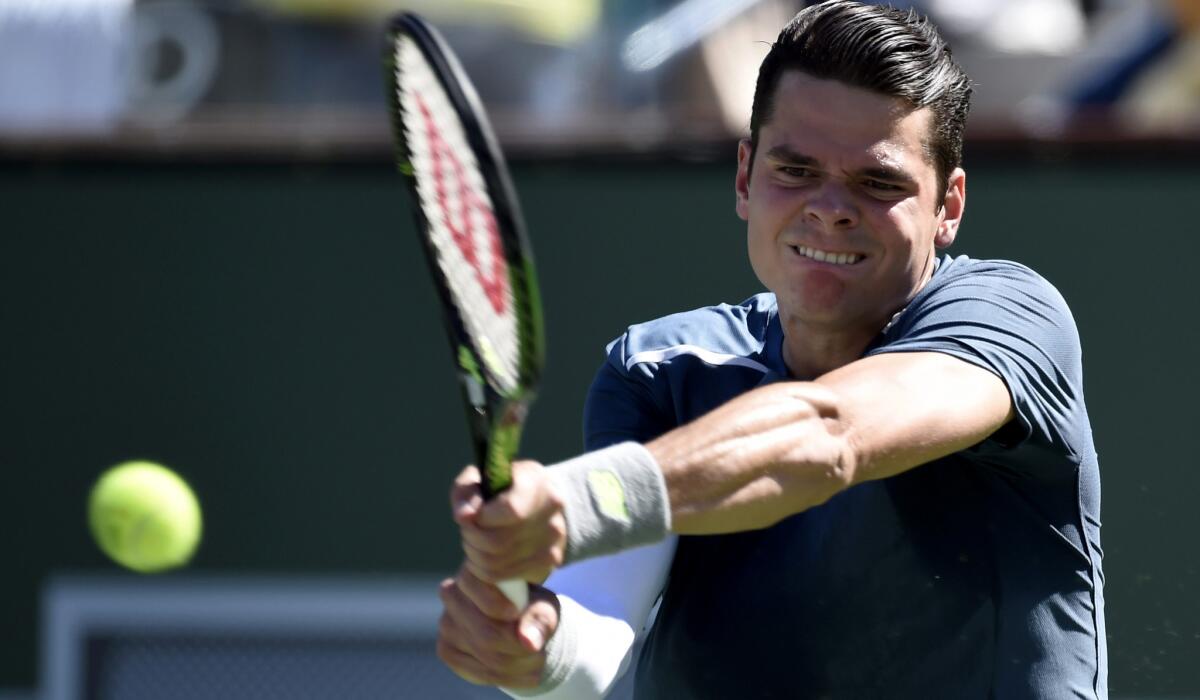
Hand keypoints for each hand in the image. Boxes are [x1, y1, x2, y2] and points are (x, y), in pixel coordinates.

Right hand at [437, 563, 559, 687]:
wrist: (517, 621)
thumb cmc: (530, 605)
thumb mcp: (543, 605)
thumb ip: (539, 618)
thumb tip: (528, 642)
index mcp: (476, 572)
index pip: (490, 604)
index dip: (512, 623)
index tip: (536, 634)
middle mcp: (452, 594)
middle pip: (487, 638)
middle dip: (521, 653)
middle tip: (542, 654)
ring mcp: (446, 624)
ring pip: (485, 659)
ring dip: (519, 668)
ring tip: (538, 662)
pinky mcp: (446, 649)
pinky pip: (477, 673)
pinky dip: (508, 679)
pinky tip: (525, 672)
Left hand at [451, 460, 566, 584]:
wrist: (538, 502)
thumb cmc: (500, 488)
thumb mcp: (478, 480)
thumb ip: (465, 493)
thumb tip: (464, 517)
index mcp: (536, 482)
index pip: (511, 510)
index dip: (483, 518)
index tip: (475, 514)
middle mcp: (551, 512)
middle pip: (497, 542)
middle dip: (471, 538)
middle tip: (468, 529)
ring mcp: (553, 540)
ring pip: (496, 564)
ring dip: (474, 555)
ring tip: (474, 542)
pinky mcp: (548, 563)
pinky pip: (502, 576)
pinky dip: (483, 570)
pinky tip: (485, 554)